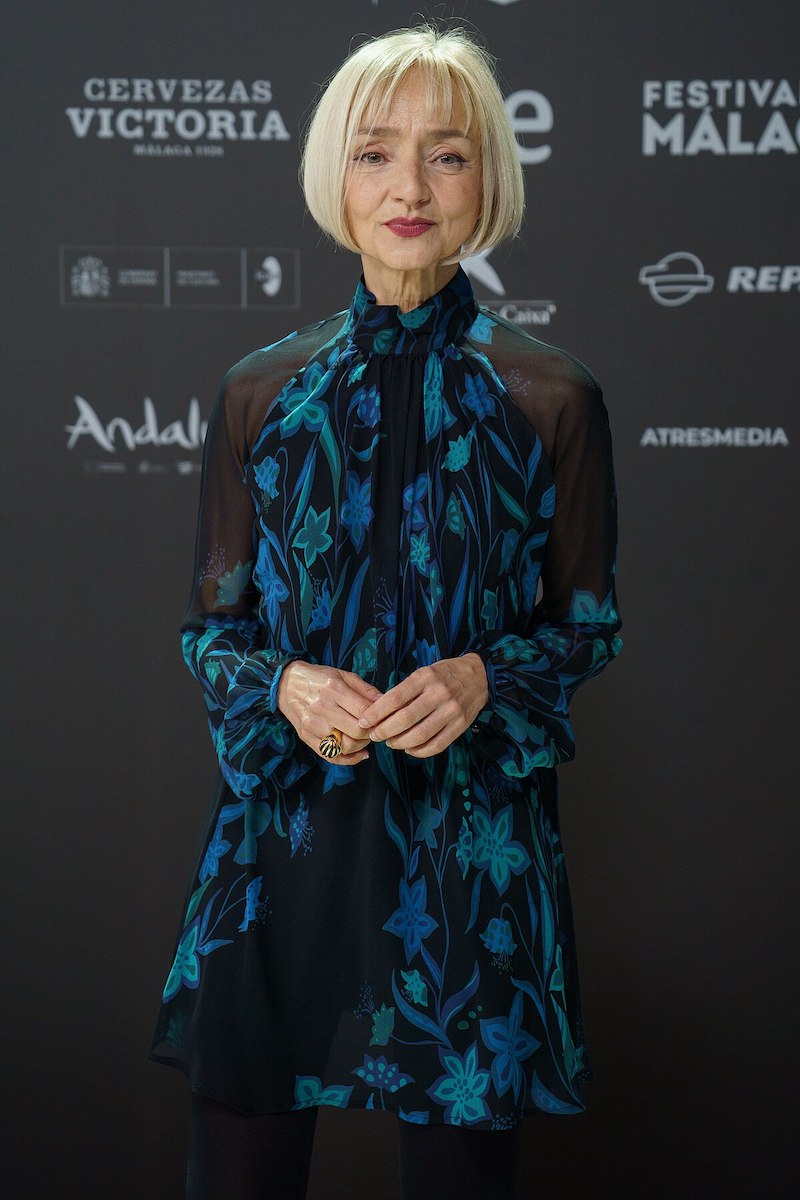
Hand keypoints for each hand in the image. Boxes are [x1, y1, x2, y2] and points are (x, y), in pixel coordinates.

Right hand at [277, 661, 383, 764]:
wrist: (286, 685)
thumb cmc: (319, 678)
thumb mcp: (343, 676)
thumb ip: (365, 690)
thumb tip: (386, 702)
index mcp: (333, 689)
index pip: (364, 711)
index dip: (379, 718)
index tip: (383, 718)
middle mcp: (322, 708)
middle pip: (357, 732)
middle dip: (371, 733)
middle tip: (374, 728)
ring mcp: (313, 725)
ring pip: (345, 746)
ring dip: (361, 745)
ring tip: (364, 737)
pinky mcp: (306, 737)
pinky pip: (331, 756)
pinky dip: (349, 759)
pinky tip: (360, 754)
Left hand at [356, 653, 487, 757]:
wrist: (479, 676)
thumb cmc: (445, 674)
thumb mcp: (424, 673)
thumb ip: (405, 690)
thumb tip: (379, 711)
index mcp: (426, 677)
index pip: (395, 699)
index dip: (376, 713)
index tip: (364, 721)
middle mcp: (439, 694)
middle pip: (405, 719)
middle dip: (385, 731)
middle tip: (375, 735)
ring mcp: (451, 711)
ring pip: (420, 735)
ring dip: (400, 743)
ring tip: (390, 742)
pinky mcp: (460, 726)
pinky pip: (437, 745)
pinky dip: (419, 751)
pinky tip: (410, 749)